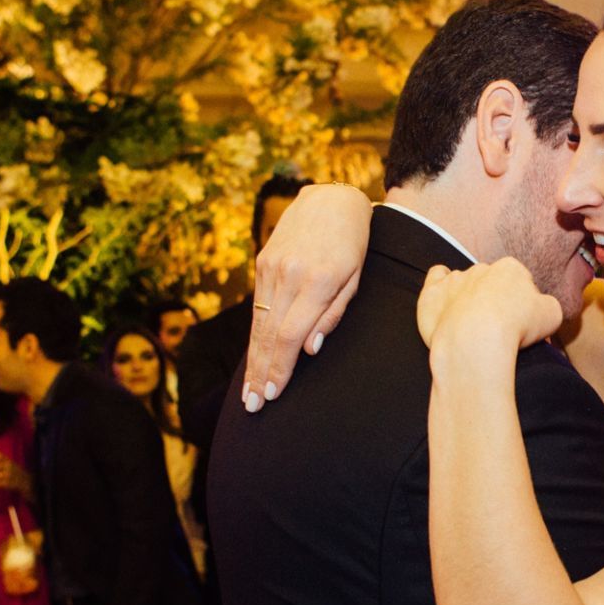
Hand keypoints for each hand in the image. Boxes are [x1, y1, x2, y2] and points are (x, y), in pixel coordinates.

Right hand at [243, 184, 372, 411]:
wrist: (331, 198)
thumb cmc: (354, 243)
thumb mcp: (356, 277)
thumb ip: (333, 313)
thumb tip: (310, 348)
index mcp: (318, 280)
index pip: (292, 335)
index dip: (281, 368)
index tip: (272, 394)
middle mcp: (289, 275)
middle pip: (270, 335)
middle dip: (260, 373)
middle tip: (252, 406)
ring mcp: (272, 267)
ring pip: (259, 323)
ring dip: (253, 360)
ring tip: (247, 392)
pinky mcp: (263, 261)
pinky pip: (257, 306)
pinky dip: (254, 335)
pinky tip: (252, 357)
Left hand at [417, 258, 562, 354]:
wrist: (476, 340)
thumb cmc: (516, 327)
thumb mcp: (552, 315)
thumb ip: (548, 305)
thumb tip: (541, 308)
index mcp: (511, 269)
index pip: (520, 282)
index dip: (521, 304)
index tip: (519, 324)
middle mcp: (482, 268)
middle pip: (491, 283)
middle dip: (494, 301)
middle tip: (497, 329)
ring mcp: (455, 279)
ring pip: (464, 282)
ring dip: (468, 297)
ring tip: (472, 326)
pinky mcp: (433, 292)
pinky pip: (436, 277)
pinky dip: (440, 286)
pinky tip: (446, 302)